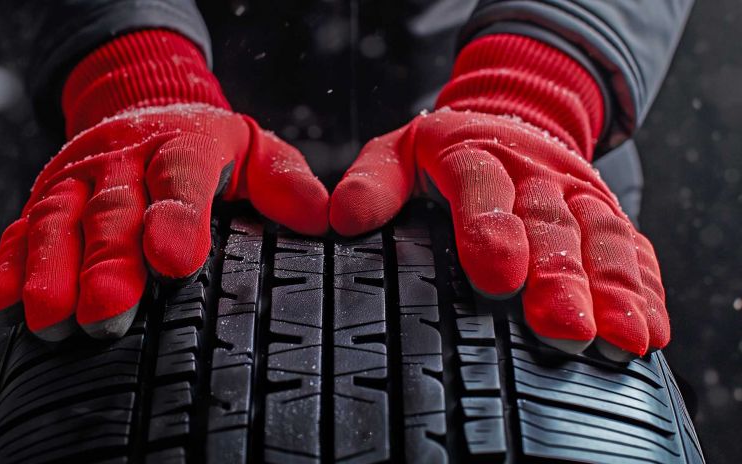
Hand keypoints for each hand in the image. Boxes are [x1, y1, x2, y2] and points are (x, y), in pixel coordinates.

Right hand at [0, 31, 327, 339]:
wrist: (145, 105)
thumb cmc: (211, 147)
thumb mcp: (256, 151)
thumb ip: (285, 182)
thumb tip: (322, 218)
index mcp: (185, 144)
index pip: (181, 177)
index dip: (176, 217)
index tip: (174, 262)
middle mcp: (125, 158)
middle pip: (113, 209)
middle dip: (107, 262)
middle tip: (107, 312)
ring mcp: (79, 177)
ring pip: (59, 221)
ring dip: (51, 270)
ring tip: (52, 320)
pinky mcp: (45, 195)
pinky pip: (21, 228)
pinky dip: (10, 265)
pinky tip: (2, 303)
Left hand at [330, 35, 668, 360]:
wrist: (509, 115)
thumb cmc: (445, 151)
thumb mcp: (398, 154)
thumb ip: (373, 184)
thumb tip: (342, 218)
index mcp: (472, 151)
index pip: (482, 186)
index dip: (491, 229)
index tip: (497, 277)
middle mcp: (532, 169)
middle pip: (549, 221)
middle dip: (560, 276)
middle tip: (564, 326)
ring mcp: (576, 191)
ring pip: (600, 236)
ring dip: (614, 288)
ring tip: (620, 336)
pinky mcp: (606, 212)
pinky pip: (633, 246)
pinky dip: (645, 287)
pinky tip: (650, 326)